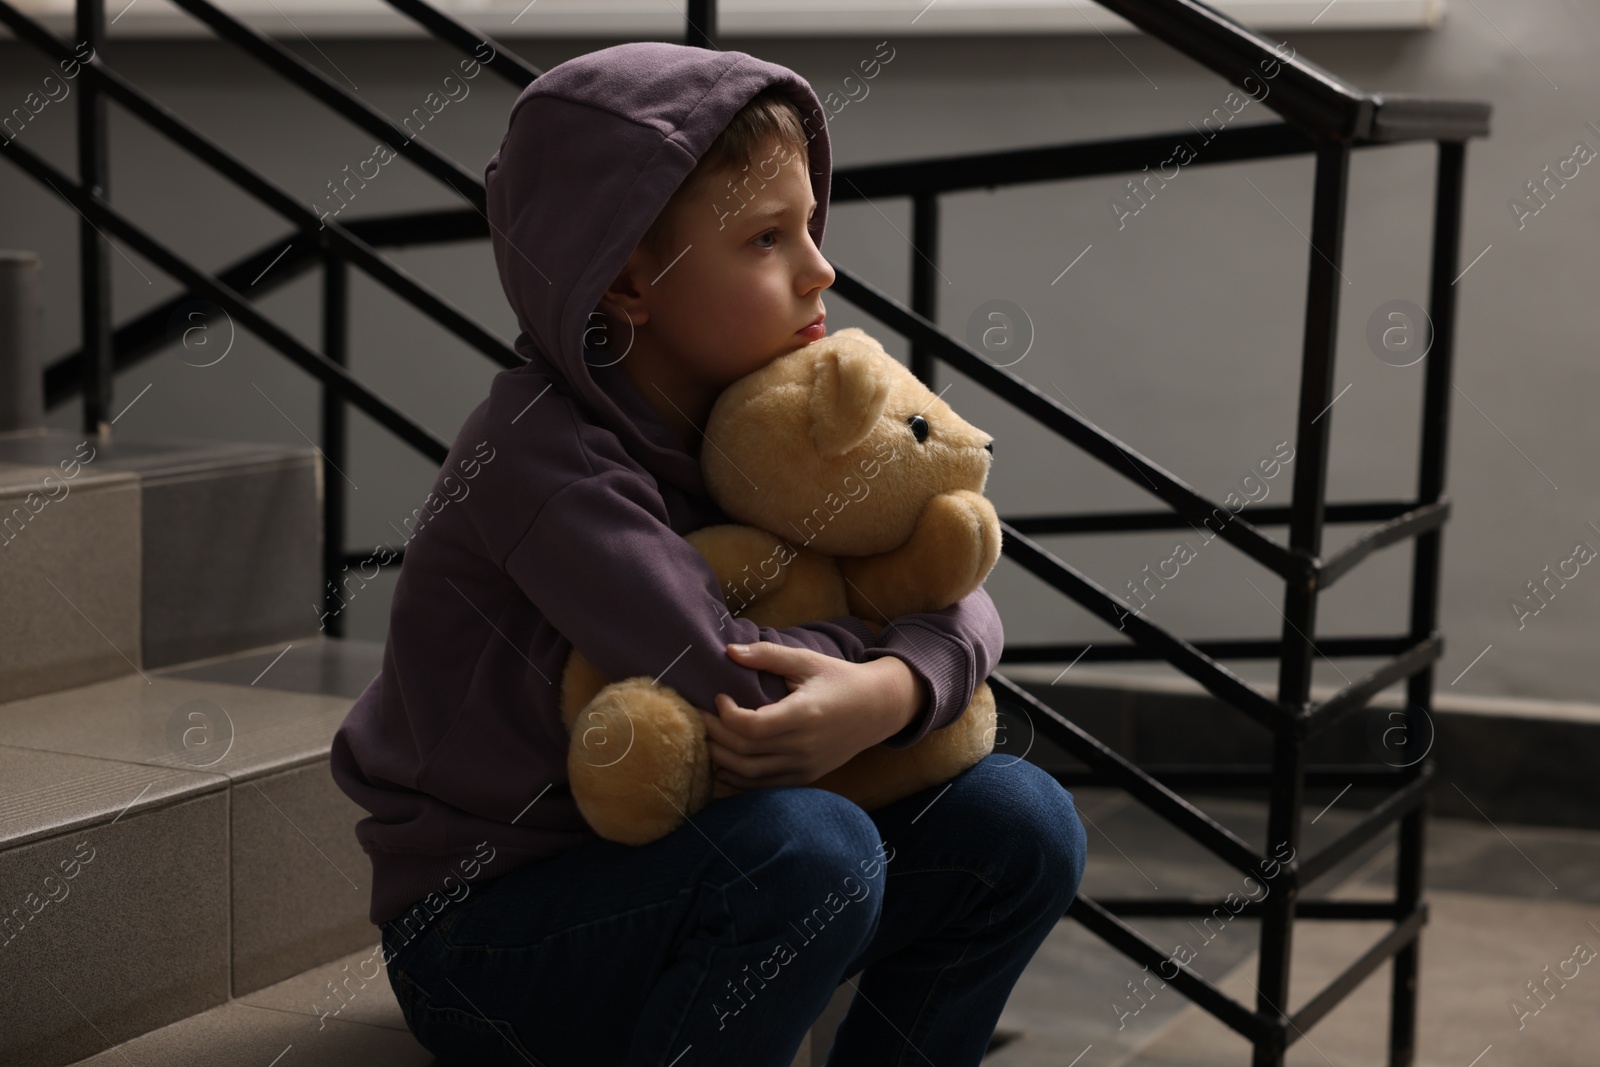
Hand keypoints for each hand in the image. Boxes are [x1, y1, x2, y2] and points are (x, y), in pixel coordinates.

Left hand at [703, 641, 928, 789]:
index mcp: (804, 714)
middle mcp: (804, 746)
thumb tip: (729, 650)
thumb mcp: (807, 660)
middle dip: (714, 734)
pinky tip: (722, 765)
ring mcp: (805, 766)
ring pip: (750, 774)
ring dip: (721, 759)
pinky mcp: (806, 776)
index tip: (719, 696)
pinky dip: (739, 779)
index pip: (751, 726)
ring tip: (706, 739)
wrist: (878, 709)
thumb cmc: (839, 679)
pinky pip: (765, 785)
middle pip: (744, 750)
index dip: (726, 714)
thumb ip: (767, 655)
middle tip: (699, 716)